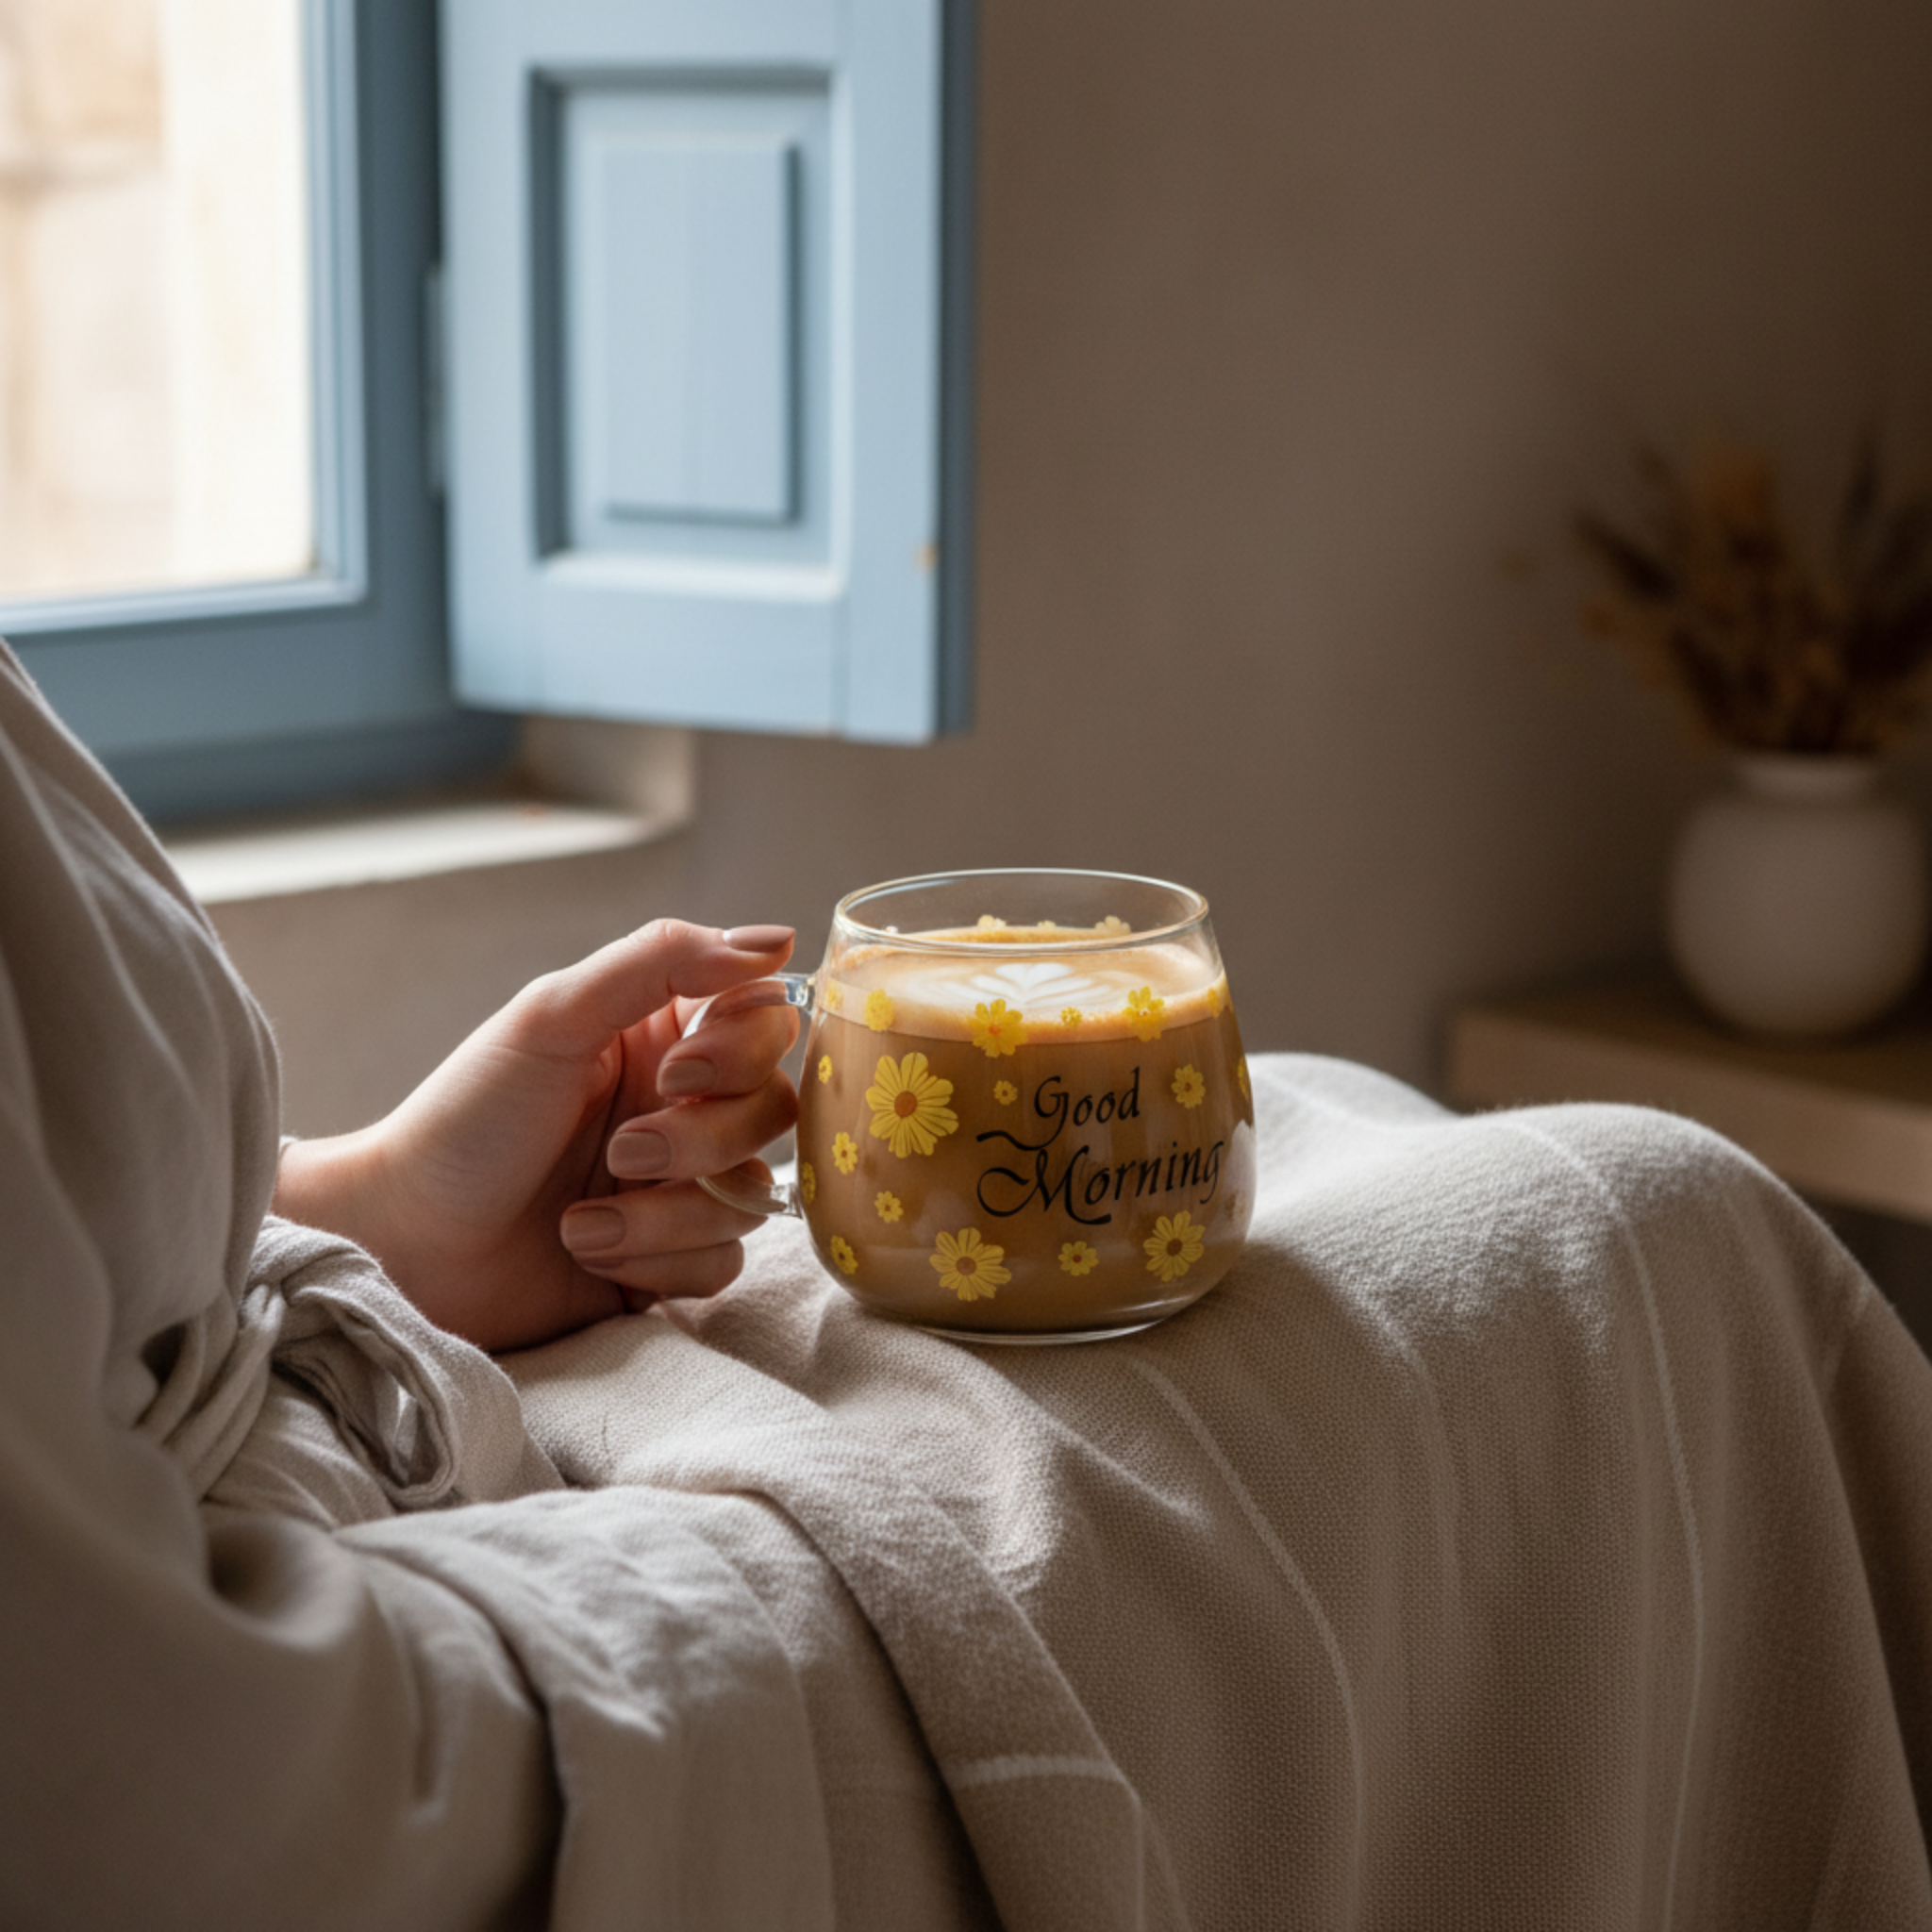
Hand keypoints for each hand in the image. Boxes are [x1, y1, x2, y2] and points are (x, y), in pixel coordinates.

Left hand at [273, 920, 800, 1351]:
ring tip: (579, 1222)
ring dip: (664, 1215)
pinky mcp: (668, 1259)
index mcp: (660, 1036)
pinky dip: (653, 1261)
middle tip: (620, 1152)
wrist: (406, 1242)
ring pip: (749, 1194)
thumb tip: (777, 939)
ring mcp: (678, 1185)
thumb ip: (662, 960)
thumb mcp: (554, 1016)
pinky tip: (586, 1252)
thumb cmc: (467, 1119)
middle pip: (774, 1110)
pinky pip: (721, 1262)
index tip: (674, 1072)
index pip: (767, 1021)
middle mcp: (680, 1106)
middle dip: (698, 1141)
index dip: (742, 1052)